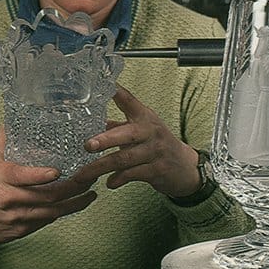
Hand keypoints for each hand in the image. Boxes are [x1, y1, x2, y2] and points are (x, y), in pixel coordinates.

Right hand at [0, 127, 96, 250]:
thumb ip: (5, 140)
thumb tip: (16, 116)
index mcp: (1, 178)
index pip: (21, 176)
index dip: (40, 176)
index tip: (57, 171)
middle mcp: (9, 199)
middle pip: (46, 196)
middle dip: (72, 188)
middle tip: (89, 177)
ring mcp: (16, 218)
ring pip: (51, 212)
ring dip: (74, 203)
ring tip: (90, 193)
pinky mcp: (21, 231)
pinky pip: (46, 222)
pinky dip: (62, 212)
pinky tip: (76, 204)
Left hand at [79, 85, 200, 197]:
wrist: (185, 166)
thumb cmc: (157, 144)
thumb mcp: (142, 129)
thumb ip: (118, 125)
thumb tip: (92, 121)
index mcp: (145, 117)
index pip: (129, 101)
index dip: (117, 92)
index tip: (104, 85)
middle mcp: (150, 132)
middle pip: (126, 134)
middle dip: (106, 140)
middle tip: (87, 145)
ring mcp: (155, 151)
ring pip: (125, 159)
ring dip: (101, 167)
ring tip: (83, 174)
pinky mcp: (157, 170)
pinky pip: (133, 175)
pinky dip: (118, 179)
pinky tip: (109, 183)